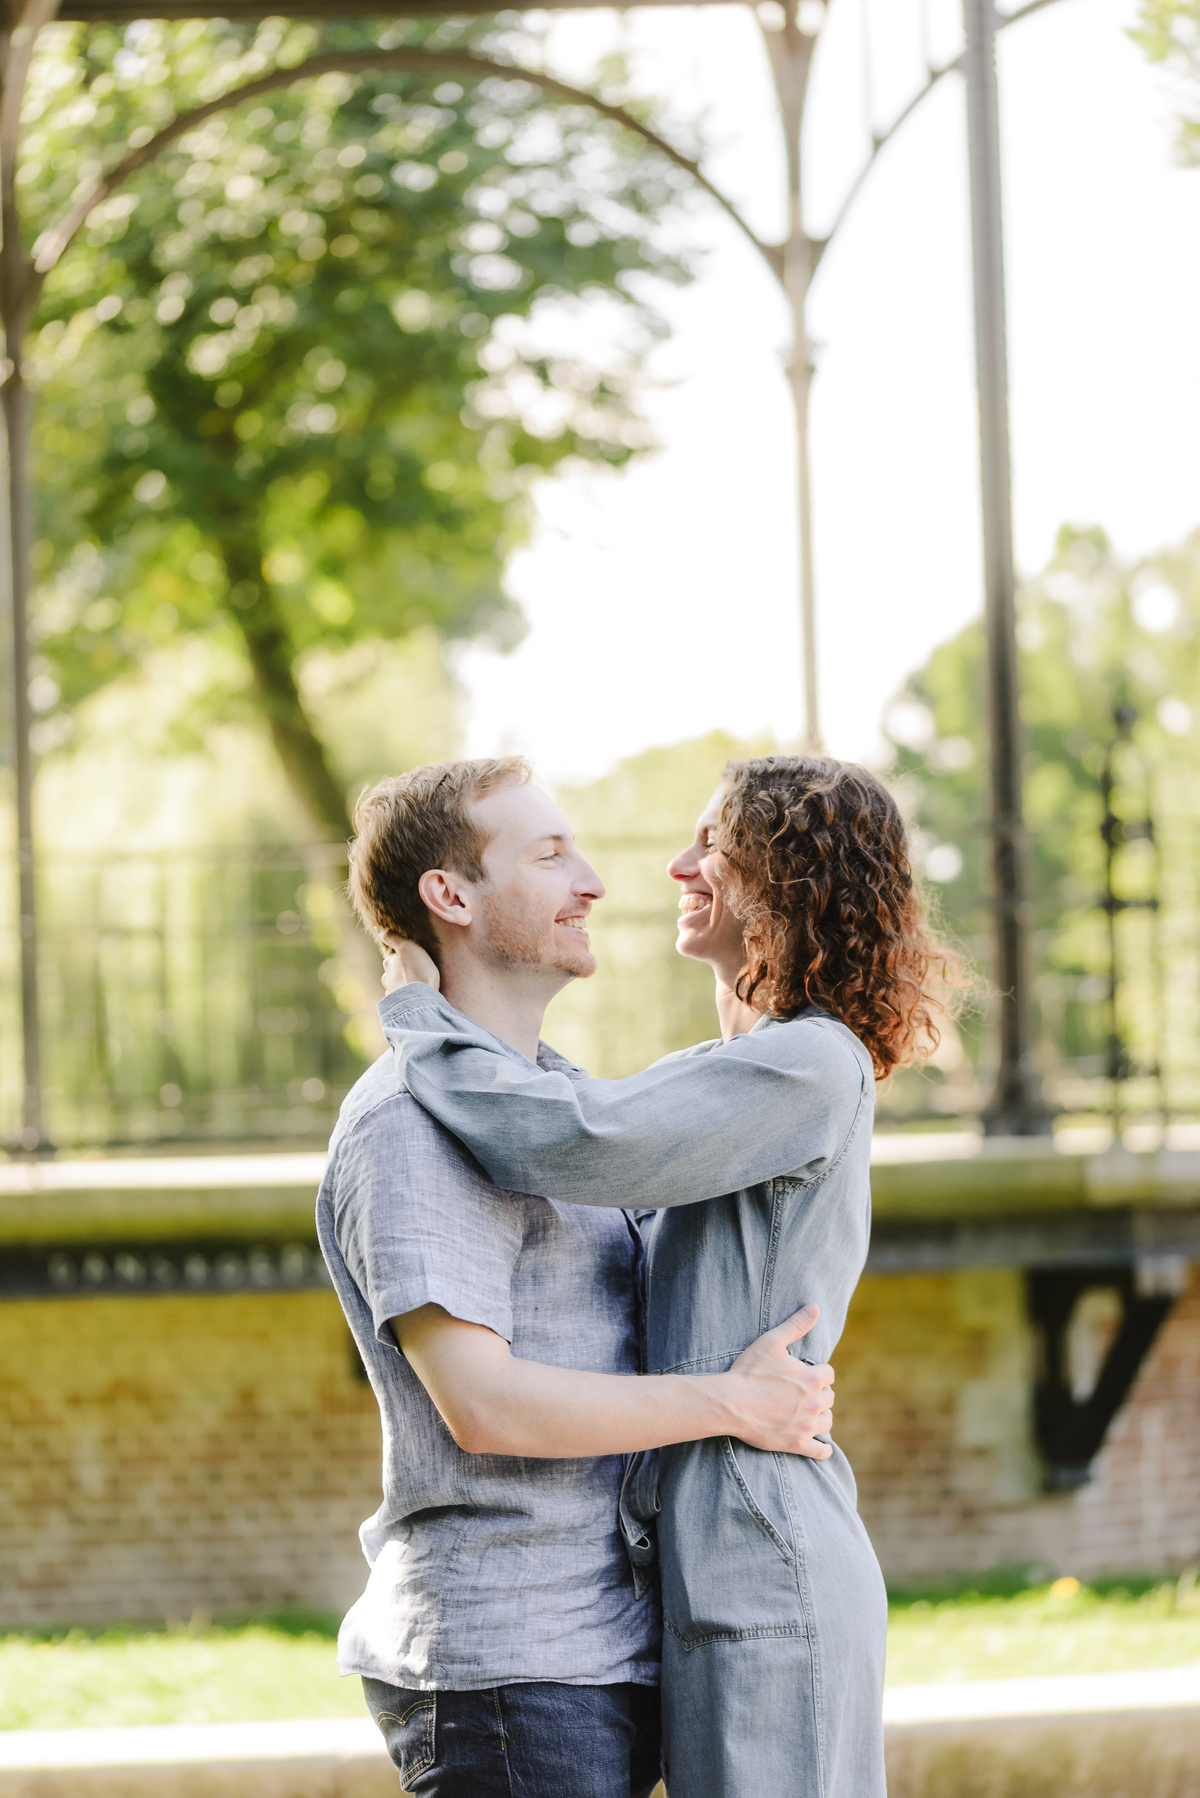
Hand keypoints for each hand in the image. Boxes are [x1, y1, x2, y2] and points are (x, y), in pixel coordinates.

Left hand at [380, 931, 440, 994]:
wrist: (422, 999)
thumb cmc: (418, 971)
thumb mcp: (408, 947)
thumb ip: (393, 938)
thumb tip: (378, 929)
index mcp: (389, 962)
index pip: (393, 956)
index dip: (401, 956)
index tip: (410, 957)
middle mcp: (386, 976)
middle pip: (391, 970)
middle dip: (399, 969)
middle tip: (412, 969)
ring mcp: (390, 990)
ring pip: (393, 983)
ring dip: (400, 982)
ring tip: (412, 982)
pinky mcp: (396, 1003)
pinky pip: (398, 996)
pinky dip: (402, 994)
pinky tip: (410, 994)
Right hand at [721, 1304, 833, 1458]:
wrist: (730, 1403)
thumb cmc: (749, 1371)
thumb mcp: (772, 1342)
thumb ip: (796, 1325)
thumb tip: (815, 1307)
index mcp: (812, 1378)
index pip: (828, 1374)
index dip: (816, 1373)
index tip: (803, 1374)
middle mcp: (815, 1403)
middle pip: (829, 1398)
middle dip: (818, 1394)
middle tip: (800, 1394)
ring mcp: (807, 1426)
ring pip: (827, 1421)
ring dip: (820, 1417)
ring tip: (806, 1414)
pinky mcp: (797, 1444)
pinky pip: (820, 1450)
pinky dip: (822, 1449)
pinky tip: (820, 1445)